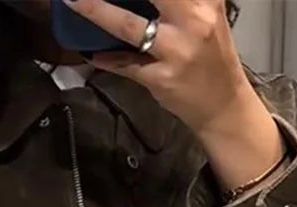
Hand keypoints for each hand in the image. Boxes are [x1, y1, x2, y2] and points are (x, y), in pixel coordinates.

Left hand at [65, 0, 284, 191]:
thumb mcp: (204, 16)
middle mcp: (193, 20)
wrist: (223, 105)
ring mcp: (176, 50)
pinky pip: (126, 65)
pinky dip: (106, 59)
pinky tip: (91, 53)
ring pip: (129, 26)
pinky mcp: (162, 78)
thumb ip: (179, 1)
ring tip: (73, 0)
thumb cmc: (211, 57)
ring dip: (96, 11)